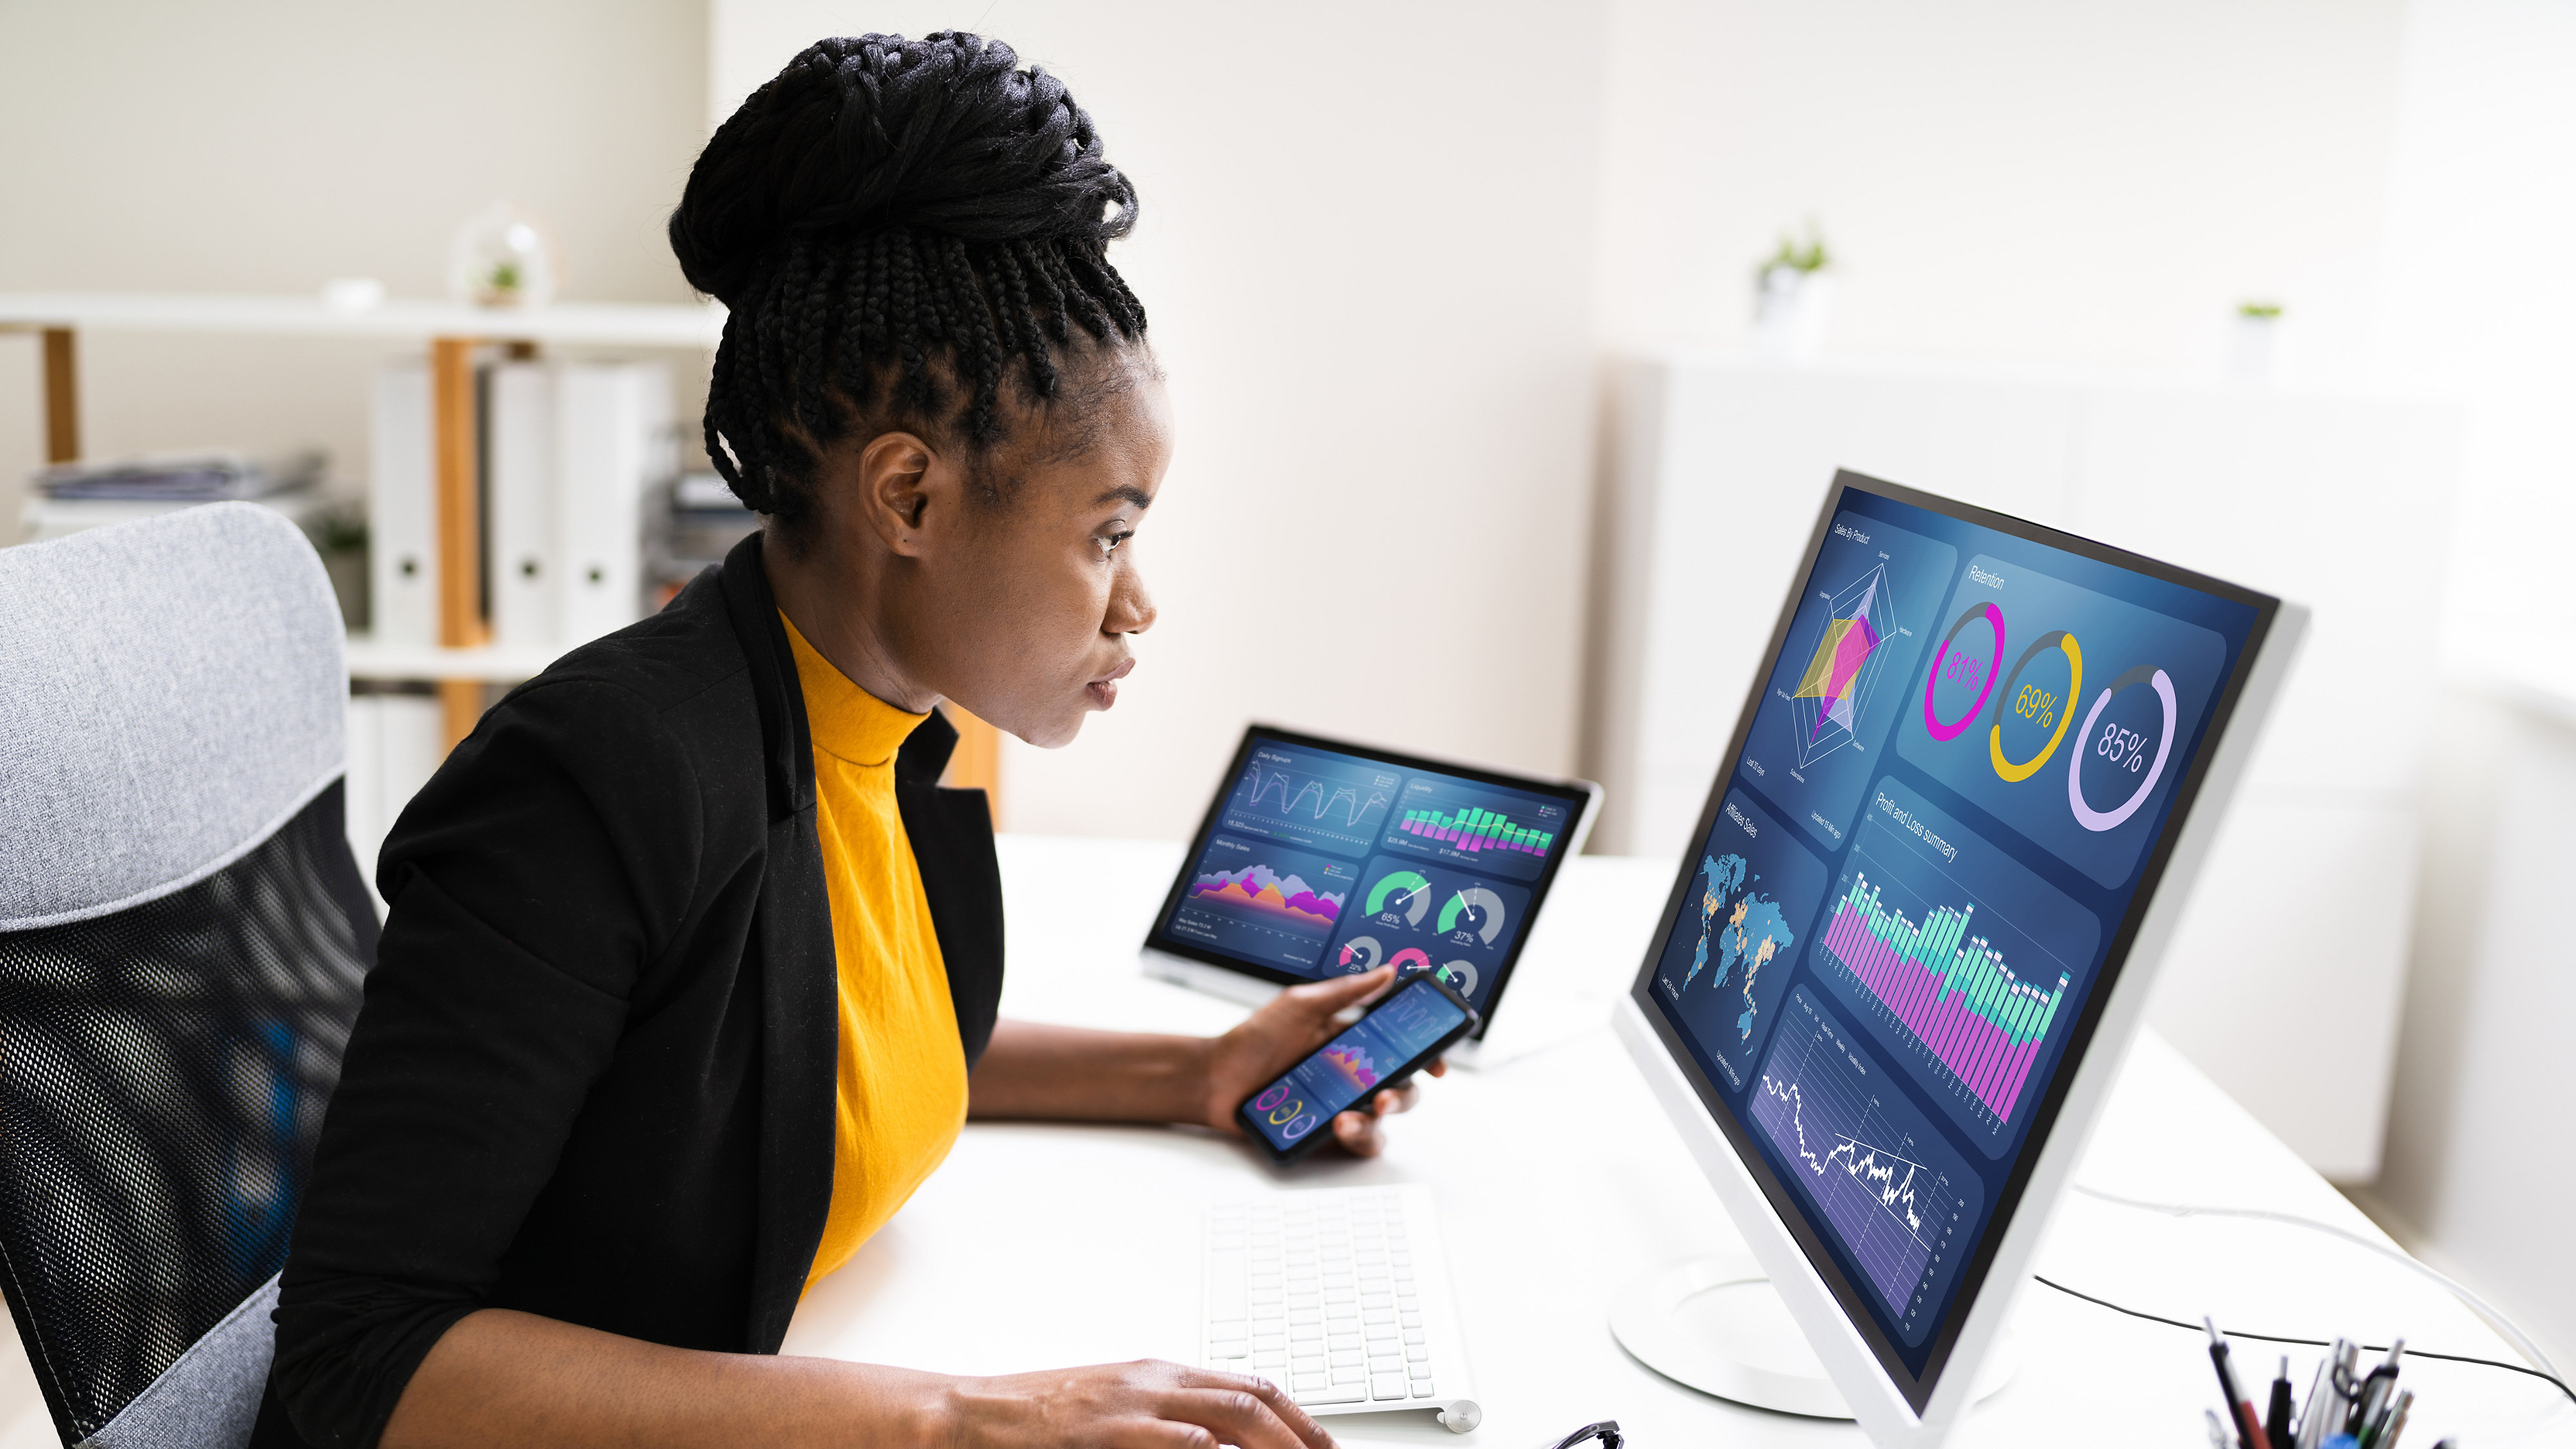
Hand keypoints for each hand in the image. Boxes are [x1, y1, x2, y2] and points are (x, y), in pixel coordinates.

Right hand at [938, 1359, 1332, 1448]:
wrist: (971, 1414)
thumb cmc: (1039, 1418)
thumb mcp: (1113, 1406)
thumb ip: (1165, 1420)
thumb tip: (1215, 1444)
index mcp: (1159, 1372)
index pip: (1250, 1386)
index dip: (1297, 1417)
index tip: (1324, 1447)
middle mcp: (1154, 1381)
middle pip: (1251, 1400)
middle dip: (1300, 1436)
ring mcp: (1130, 1405)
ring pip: (1227, 1417)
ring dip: (1272, 1446)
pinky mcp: (1104, 1431)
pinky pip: (1177, 1443)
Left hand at [1198, 966, 1447, 1157]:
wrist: (1213, 1080)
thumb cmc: (1252, 1040)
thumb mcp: (1299, 1006)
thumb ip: (1346, 991)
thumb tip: (1388, 971)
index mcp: (1352, 1040)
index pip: (1402, 1046)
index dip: (1428, 1054)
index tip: (1438, 1063)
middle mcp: (1353, 1074)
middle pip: (1402, 1087)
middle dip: (1404, 1096)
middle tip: (1384, 1097)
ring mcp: (1341, 1105)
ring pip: (1383, 1122)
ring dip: (1374, 1123)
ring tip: (1347, 1120)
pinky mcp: (1325, 1134)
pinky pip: (1360, 1144)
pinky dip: (1358, 1139)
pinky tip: (1338, 1128)